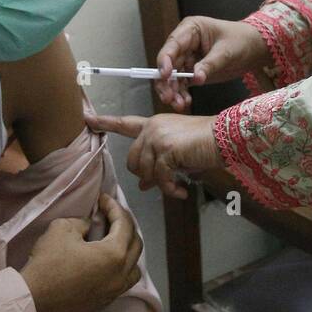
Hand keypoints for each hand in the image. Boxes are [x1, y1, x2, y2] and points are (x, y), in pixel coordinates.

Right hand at [19, 193, 142, 311]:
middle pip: (135, 244)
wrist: (33, 299)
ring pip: (134, 266)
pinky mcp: (105, 302)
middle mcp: (121, 274)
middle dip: (125, 225)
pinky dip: (121, 267)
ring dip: (128, 249)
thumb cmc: (48, 262)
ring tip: (113, 239)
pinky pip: (123, 281)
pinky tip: (107, 261)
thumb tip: (90, 226)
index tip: (103, 198)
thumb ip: (83, 222)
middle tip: (109, 214)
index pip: (124, 224)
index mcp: (114, 254)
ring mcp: (114, 291)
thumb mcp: (63, 228)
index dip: (114, 207)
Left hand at [86, 113, 221, 199]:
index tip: (88, 119)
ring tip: (176, 187)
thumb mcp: (177, 156)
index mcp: (153, 124)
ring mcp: (157, 136)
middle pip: (132, 160)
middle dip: (147, 176)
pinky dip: (169, 188)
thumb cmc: (204, 146)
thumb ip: (157, 165)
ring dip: (160, 184)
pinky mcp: (166, 148)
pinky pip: (159, 177)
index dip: (105, 122)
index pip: (125, 124)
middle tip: (165, 183)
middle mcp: (152, 127)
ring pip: (143, 170)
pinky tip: (180, 191)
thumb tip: (143, 184)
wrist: (224, 139)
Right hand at [155, 16, 269, 111]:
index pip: (172, 45)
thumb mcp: (227, 51)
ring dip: (173, 91)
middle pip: (169, 63)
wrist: (254, 49)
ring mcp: (187, 58)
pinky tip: (185, 103)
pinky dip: (181, 94)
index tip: (164, 75)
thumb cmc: (241, 41)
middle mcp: (185, 43)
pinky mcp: (192, 71)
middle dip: (167, 82)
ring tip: (179, 105)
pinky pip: (182, 84)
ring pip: (173, 76)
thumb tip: (195, 78)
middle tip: (169, 97)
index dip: (165, 60)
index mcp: (191, 29)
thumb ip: (210, 64)